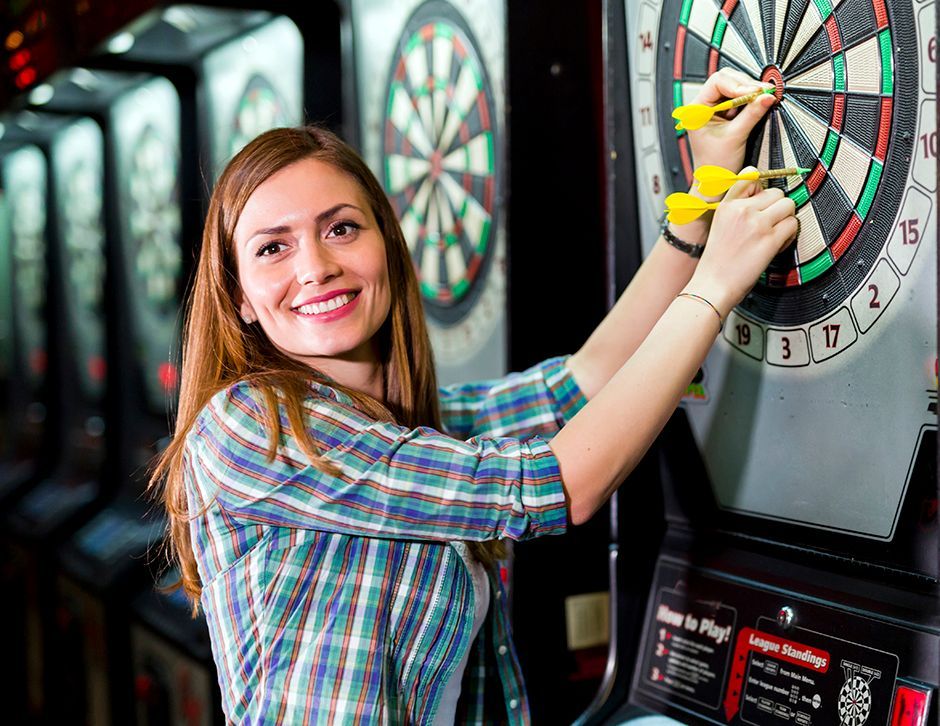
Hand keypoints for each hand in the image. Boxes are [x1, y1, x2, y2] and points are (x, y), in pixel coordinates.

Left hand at [686, 68, 776, 184]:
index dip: (738, 84)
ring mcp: (714, 110)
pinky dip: (751, 99)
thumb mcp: (736, 137)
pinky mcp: (725, 114)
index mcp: (696, 110)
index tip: (755, 91)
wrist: (715, 182)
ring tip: (764, 97)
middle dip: (747, 85)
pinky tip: (759, 102)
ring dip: (751, 91)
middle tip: (765, 92)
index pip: (717, 82)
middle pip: (727, 81)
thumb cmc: (715, 165)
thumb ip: (752, 114)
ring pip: (735, 88)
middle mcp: (703, 106)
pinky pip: (740, 100)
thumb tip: (767, 96)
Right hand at [686, 169, 796, 315]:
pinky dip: (790, 235)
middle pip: (777, 192)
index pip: (751, 175)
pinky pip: (793, 225)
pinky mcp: (769, 239)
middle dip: (777, 208)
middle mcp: (742, 210)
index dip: (762, 188)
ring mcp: (756, 223)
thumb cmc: (717, 262)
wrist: (713, 286)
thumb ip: (738, 209)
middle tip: (769, 225)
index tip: (764, 200)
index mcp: (727, 205)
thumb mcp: (719, 226)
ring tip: (774, 235)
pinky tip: (777, 245)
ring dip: (786, 220)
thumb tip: (764, 197)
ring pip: (789, 205)